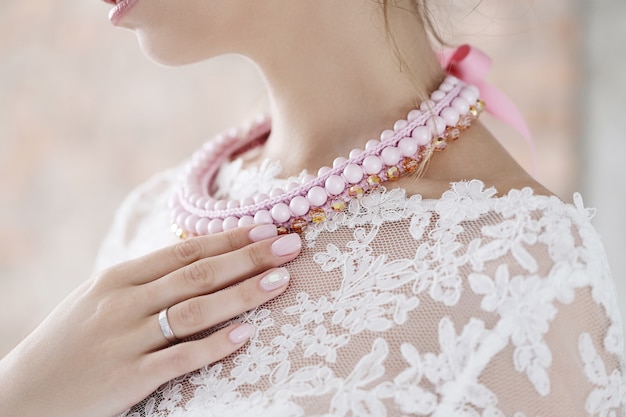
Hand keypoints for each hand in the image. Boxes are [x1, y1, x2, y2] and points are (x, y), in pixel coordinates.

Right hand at [0, 224, 300, 416]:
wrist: (23, 395)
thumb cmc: (71, 343)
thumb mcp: (101, 299)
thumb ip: (147, 281)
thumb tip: (199, 258)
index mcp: (119, 278)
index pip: (186, 251)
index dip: (230, 239)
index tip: (268, 226)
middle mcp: (124, 302)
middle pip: (198, 274)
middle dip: (249, 257)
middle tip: (291, 244)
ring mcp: (127, 340)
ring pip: (196, 310)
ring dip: (242, 293)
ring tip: (282, 280)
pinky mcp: (128, 378)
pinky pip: (180, 359)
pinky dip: (215, 345)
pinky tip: (246, 334)